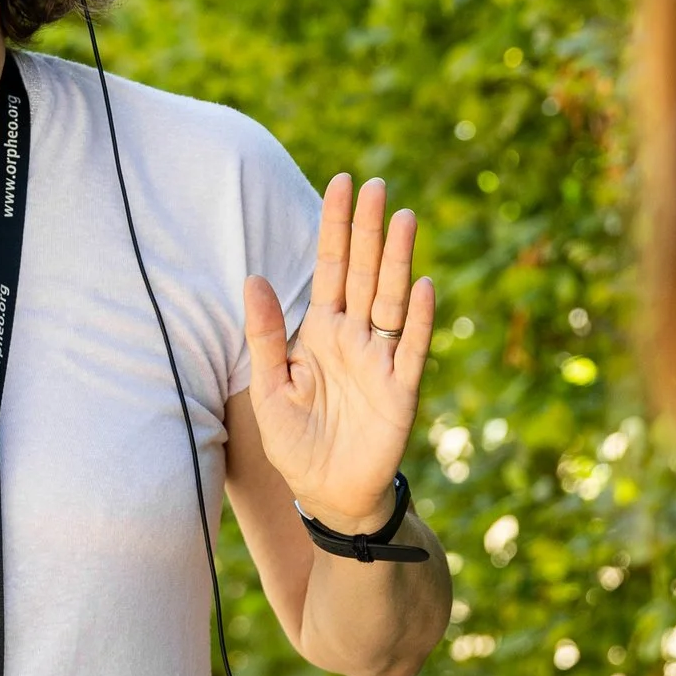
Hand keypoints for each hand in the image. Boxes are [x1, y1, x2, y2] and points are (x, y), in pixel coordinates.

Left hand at [245, 175, 434, 532]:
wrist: (328, 493)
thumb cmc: (296, 440)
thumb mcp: (269, 387)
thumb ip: (265, 334)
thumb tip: (252, 277)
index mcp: (321, 331)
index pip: (330, 267)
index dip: (335, 226)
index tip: (341, 182)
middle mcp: (355, 336)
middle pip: (363, 272)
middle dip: (367, 229)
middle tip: (375, 184)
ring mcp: (381, 360)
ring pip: (390, 298)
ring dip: (397, 259)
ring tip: (402, 217)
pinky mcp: (401, 390)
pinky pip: (411, 348)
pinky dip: (418, 319)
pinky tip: (423, 285)